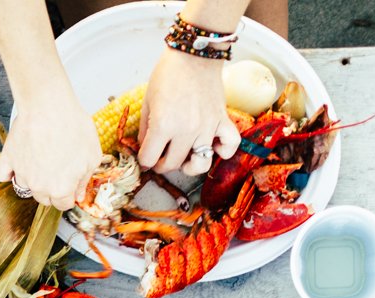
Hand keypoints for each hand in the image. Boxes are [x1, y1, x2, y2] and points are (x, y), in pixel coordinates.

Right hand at [0, 84, 103, 210]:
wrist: (49, 107)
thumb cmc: (73, 127)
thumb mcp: (92, 155)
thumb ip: (85, 179)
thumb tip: (79, 194)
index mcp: (61, 189)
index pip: (64, 204)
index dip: (70, 194)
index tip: (71, 183)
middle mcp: (39, 187)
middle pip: (44, 198)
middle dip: (53, 188)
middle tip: (60, 167)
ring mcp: (21, 175)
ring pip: (26, 186)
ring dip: (34, 177)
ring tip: (43, 156)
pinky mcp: (8, 161)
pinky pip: (4, 175)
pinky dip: (10, 172)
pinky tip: (20, 162)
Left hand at [139, 49, 238, 174]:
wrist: (195, 55)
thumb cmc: (168, 75)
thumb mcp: (147, 103)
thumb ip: (145, 131)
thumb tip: (144, 149)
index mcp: (163, 125)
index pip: (149, 160)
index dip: (144, 160)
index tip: (145, 155)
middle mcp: (186, 130)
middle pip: (172, 164)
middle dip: (162, 164)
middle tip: (160, 156)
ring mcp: (207, 126)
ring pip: (200, 163)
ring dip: (189, 165)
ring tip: (184, 158)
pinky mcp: (223, 120)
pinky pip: (230, 146)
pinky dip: (223, 152)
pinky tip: (212, 148)